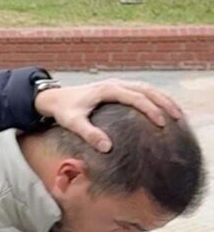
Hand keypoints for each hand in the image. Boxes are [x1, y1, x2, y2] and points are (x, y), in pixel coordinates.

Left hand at [34, 79, 181, 152]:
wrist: (54, 99)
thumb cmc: (64, 111)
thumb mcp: (73, 123)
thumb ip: (89, 134)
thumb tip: (107, 148)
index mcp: (107, 90)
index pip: (135, 97)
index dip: (150, 109)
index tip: (161, 123)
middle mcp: (115, 84)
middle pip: (147, 89)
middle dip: (164, 102)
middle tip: (177, 117)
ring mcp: (117, 84)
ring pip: (146, 88)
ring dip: (162, 98)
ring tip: (176, 113)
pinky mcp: (116, 89)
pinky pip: (140, 91)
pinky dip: (153, 98)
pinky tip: (161, 109)